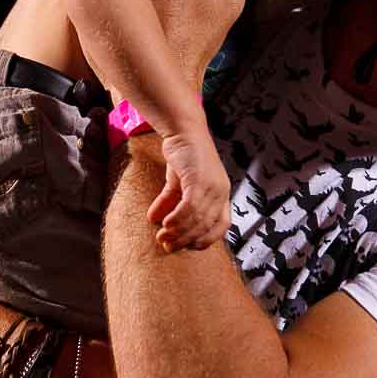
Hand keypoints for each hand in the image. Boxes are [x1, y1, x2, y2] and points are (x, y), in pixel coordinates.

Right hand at [148, 128, 231, 251]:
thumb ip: (171, 201)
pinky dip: (177, 219)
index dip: (207, 239)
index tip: (189, 247)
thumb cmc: (184, 155)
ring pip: (196, 219)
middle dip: (186, 239)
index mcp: (222, 194)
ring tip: (161, 238)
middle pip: (206, 225)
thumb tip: (154, 220)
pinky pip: (189, 207)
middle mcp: (222, 191)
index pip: (222, 225)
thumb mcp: (179, 183)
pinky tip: (164, 224)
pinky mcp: (200, 179)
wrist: (183, 130)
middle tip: (167, 246)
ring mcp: (213, 185)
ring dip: (178, 232)